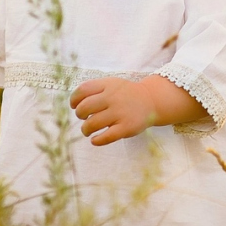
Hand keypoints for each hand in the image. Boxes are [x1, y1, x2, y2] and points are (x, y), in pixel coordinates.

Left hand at [70, 76, 207, 145]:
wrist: (151, 101)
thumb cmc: (125, 94)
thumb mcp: (112, 84)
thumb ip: (94, 89)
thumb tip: (74, 104)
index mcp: (108, 85)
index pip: (83, 90)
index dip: (74, 99)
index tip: (74, 105)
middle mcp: (113, 98)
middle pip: (84, 108)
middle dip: (79, 115)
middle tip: (83, 118)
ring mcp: (120, 113)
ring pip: (92, 124)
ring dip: (85, 129)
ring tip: (87, 130)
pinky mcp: (126, 128)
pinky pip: (106, 137)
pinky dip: (96, 140)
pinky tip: (95, 139)